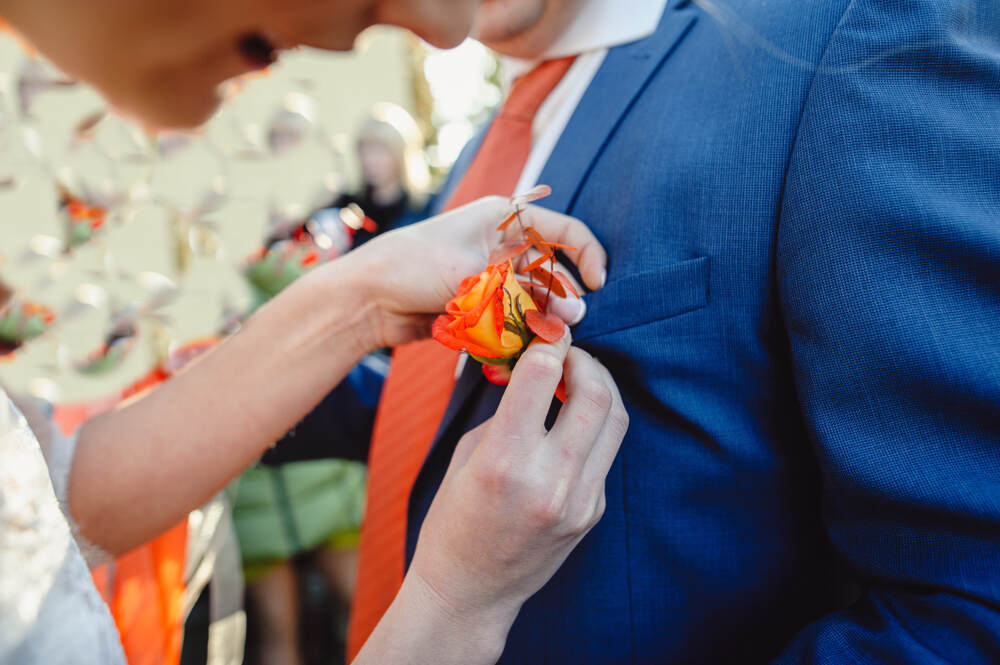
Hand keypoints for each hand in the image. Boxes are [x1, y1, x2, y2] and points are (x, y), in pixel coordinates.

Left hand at [346, 196, 606, 348]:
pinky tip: (524, 343)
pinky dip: (522, 328)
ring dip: (543, 316)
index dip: (588, 256)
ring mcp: (491, 273)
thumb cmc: (415, 267)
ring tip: (544, 337)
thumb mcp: (476, 274)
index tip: (599, 286)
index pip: (566, 230)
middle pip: (554, 268)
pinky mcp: (481, 302)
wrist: (367, 297)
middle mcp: (502, 243)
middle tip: (566, 322)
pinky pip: (514, 315)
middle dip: (564, 296)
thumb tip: (576, 313)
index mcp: (504, 217)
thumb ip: (526, 293)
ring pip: (535, 296)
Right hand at [406, 329, 628, 637]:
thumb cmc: (453, 521)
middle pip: (595, 393)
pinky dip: (591, 426)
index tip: (545, 332)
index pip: (542, 376)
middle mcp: (550, 480)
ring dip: (599, 388)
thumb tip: (534, 367)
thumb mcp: (466, 456)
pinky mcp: (593, 512)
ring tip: (576, 380)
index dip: (547, 342)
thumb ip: (506, 410)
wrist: (470, 593)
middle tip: (567, 355)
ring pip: (614, 420)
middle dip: (584, 361)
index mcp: (504, 461)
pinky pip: (604, 453)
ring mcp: (580, 500)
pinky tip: (570, 424)